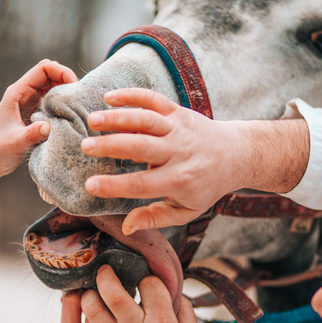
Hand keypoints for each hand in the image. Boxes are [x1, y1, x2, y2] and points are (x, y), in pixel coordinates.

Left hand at [0, 59, 77, 179]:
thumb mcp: (15, 143)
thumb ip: (32, 134)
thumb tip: (49, 126)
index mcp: (17, 93)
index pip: (43, 69)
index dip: (62, 72)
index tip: (74, 87)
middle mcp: (24, 94)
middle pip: (51, 75)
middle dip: (68, 81)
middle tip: (81, 98)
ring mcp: (30, 104)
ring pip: (53, 88)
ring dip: (67, 94)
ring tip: (78, 107)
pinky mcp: (35, 115)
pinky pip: (53, 103)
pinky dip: (64, 105)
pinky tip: (71, 117)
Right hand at [81, 88, 308, 233]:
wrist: (236, 155)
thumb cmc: (205, 186)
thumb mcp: (186, 210)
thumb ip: (155, 218)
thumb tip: (126, 227)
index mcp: (179, 180)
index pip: (142, 184)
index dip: (114, 186)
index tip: (90, 185)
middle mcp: (179, 152)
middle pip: (141, 147)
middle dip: (112, 146)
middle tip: (85, 146)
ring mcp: (178, 129)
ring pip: (146, 119)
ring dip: (118, 117)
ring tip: (92, 119)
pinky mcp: (178, 112)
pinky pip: (154, 100)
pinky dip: (133, 95)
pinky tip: (110, 97)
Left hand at [81, 266, 200, 322]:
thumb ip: (186, 313)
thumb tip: (177, 293)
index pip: (150, 285)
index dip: (146, 278)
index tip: (144, 281)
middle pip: (114, 292)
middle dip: (107, 276)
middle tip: (105, 269)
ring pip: (94, 308)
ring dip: (91, 294)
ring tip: (95, 289)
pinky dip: (89, 314)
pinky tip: (94, 310)